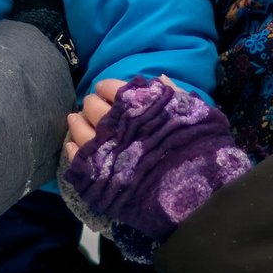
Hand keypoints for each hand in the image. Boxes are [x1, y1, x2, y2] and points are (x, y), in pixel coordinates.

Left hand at [59, 79, 252, 243]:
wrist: (194, 194)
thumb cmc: (199, 149)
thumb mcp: (195, 113)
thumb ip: (174, 94)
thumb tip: (158, 78)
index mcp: (138, 105)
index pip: (113, 87)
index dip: (108, 87)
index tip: (106, 90)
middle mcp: (117, 124)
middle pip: (94, 106)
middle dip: (92, 103)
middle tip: (93, 105)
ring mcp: (106, 151)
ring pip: (80, 130)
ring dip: (76, 122)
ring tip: (75, 119)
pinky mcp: (100, 177)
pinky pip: (77, 160)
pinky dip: (73, 150)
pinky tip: (73, 146)